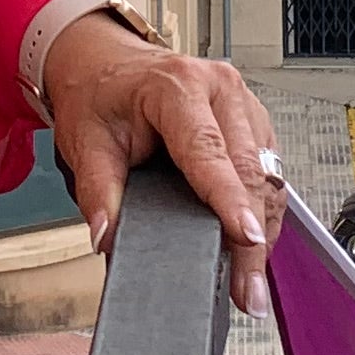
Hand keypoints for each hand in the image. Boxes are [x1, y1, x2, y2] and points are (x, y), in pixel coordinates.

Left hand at [43, 12, 279, 315]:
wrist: (108, 65)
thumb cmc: (100, 94)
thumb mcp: (85, 140)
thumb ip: (98, 191)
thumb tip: (107, 235)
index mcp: (178, 87)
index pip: (210, 151)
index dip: (230, 200)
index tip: (246, 238)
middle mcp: (220, 90)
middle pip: (250, 170)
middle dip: (253, 236)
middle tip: (248, 289)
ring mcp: (242, 103)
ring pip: (268, 174)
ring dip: (264, 228)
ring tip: (250, 279)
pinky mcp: (252, 121)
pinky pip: (269, 170)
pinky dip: (262, 210)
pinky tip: (251, 244)